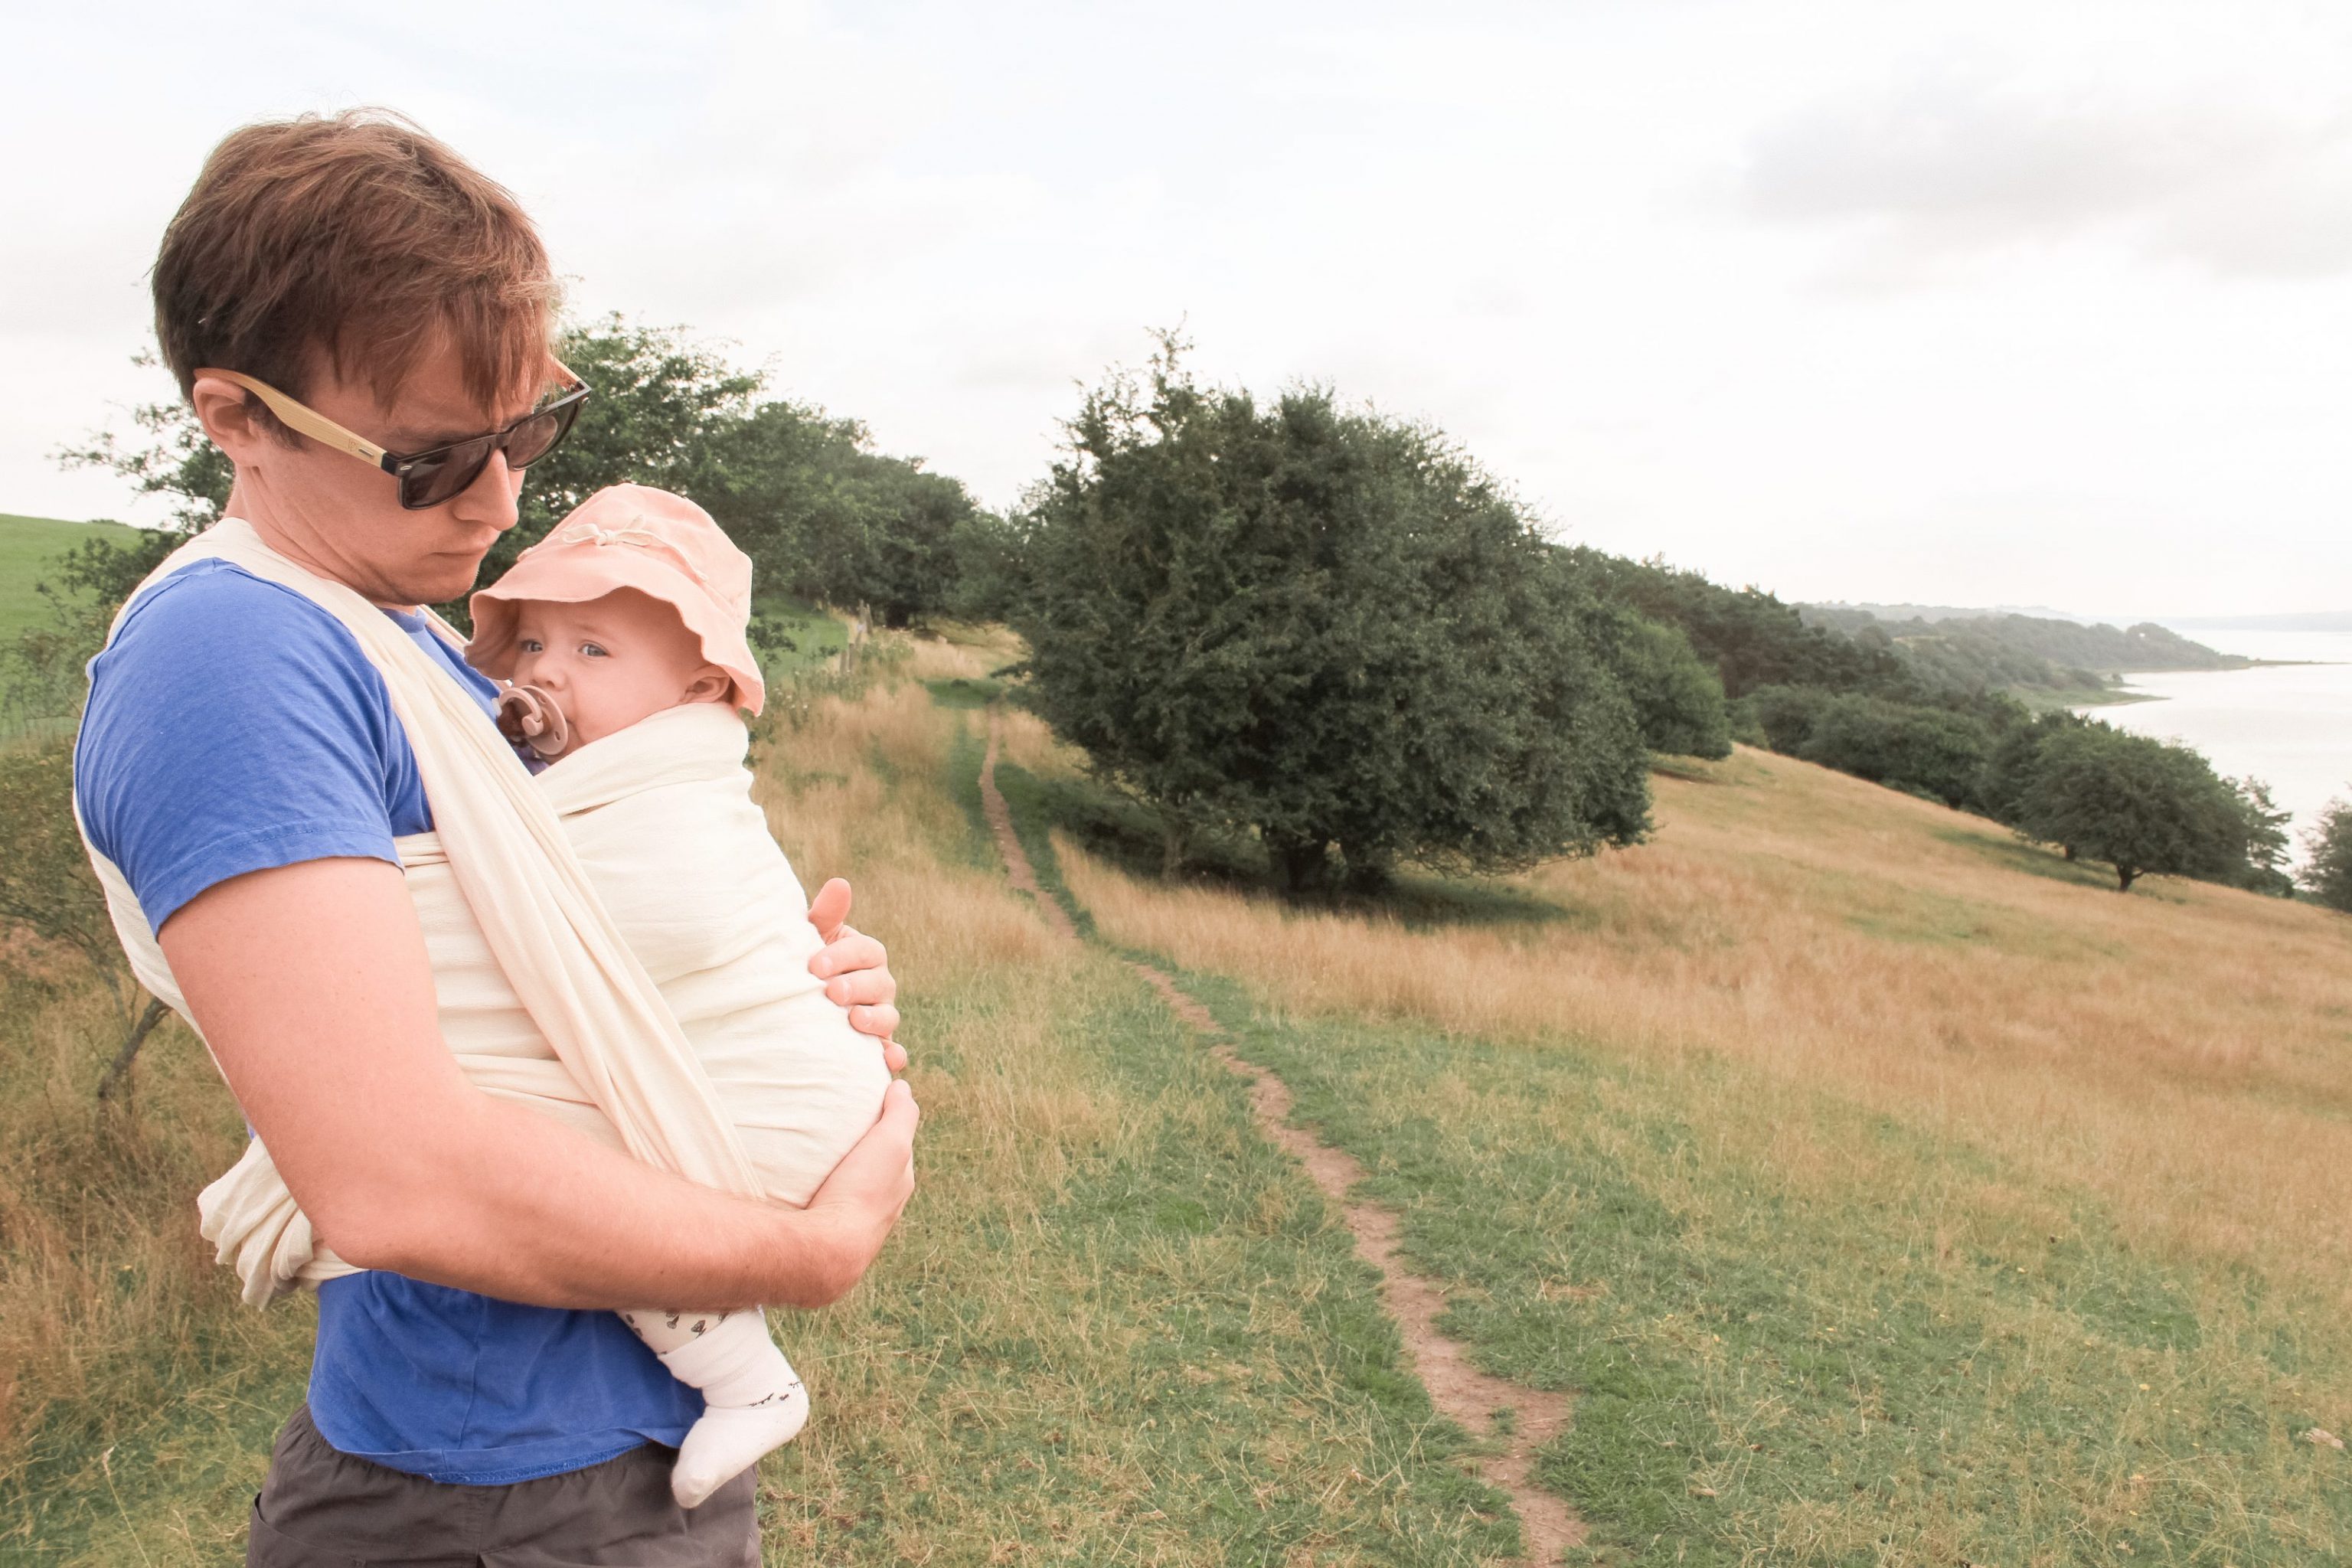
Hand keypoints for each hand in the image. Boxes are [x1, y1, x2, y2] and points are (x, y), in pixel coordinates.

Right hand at [788, 1079, 918, 1306]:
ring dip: (831, 1175)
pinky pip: (820, 1208)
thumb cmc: (861, 1194)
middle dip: (857, 1151)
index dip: (884, 1123)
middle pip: (870, 1170)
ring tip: (807, 1156)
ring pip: (844, 1191)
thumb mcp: (891, 1143)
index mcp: (899, 1186)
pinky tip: (794, 1186)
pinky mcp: (822, 1238)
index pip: (897, 1146)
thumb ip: (901, 1114)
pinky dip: (813, 1194)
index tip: (862, 1104)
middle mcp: (880, 1209)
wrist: (826, 1252)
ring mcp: (850, 1227)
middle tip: (830, 1129)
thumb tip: (902, 1086)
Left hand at [808, 878, 904, 1070]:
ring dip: (876, 1019)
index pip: (866, 951)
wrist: (788, 1009)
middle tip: (831, 992)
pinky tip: (888, 1060)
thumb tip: (840, 883)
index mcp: (863, 956)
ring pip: (889, 1016)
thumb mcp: (809, 940)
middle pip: (881, 983)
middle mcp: (877, 985)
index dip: (844, 956)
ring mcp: (879, 1016)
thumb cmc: (802, 966)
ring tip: (854, 1020)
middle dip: (857, 987)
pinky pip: (892, 1052)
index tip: (815, 965)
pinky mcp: (875, 1047)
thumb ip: (826, 915)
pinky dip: (893, 1056)